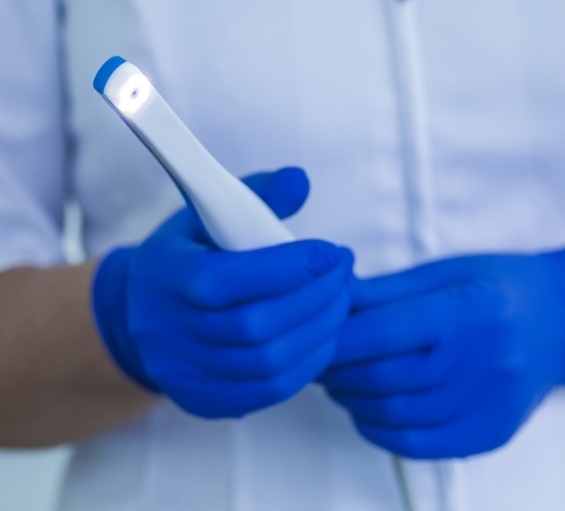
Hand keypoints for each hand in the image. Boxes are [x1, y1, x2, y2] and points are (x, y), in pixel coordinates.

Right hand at [93, 167, 353, 417]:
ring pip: (268, 363)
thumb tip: (300, 181)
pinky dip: (308, 363)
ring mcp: (185, 373)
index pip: (226, 279)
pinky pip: (268, 391)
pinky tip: (324, 335)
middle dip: (316, 298)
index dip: (287, 268)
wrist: (142, 313)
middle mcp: (168, 331)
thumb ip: (256, 195)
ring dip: (320, 331)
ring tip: (342, 300)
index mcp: (165, 275)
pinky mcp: (204, 400)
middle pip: (255, 326)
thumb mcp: (207, 214)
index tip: (331, 252)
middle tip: (345, 273)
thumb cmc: (187, 256)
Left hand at [320, 251, 564, 457]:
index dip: (336, 339)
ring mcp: (487, 405)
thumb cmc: (497, 288)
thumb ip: (384, 291)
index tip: (314, 337)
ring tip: (337, 382)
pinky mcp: (488, 433)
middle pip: (382, 378)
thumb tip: (332, 299)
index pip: (382, 333)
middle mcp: (480, 362)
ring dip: (351, 400)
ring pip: (394, 415)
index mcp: (465, 311)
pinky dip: (378, 431)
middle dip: (335, 371)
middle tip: (317, 361)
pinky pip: (418, 445)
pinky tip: (365, 411)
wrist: (559, 322)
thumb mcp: (442, 272)